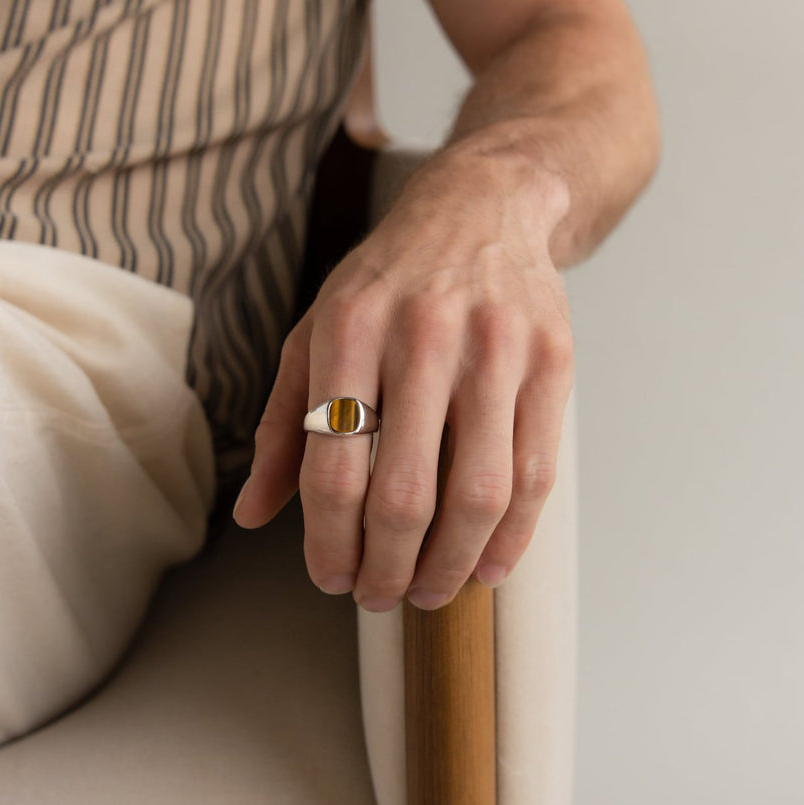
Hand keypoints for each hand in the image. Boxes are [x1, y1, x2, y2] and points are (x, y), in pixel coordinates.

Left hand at [232, 145, 574, 610]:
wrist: (481, 209)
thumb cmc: (387, 281)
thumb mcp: (315, 332)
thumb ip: (283, 424)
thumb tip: (252, 514)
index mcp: (348, 328)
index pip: (332, 467)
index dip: (329, 543)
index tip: (332, 579)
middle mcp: (421, 335)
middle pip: (403, 493)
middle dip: (387, 567)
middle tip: (378, 596)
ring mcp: (495, 347)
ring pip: (476, 493)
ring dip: (450, 566)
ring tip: (429, 592)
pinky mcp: (551, 360)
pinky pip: (535, 471)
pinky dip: (512, 534)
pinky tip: (488, 564)